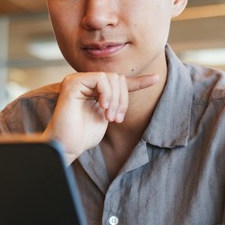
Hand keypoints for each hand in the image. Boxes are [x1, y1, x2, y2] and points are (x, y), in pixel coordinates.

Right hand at [44, 72, 158, 163]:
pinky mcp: (72, 83)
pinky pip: (100, 79)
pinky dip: (107, 94)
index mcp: (92, 89)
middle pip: (117, 78)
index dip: (138, 81)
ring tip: (110, 117)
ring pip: (111, 78)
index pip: (118, 81)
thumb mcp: (107, 115)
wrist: (68, 145)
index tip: (156, 79)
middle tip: (117, 119)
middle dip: (123, 99)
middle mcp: (84, 81)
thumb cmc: (83, 135)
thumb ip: (115, 101)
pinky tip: (102, 107)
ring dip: (116, 99)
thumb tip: (130, 89)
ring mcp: (77, 80)